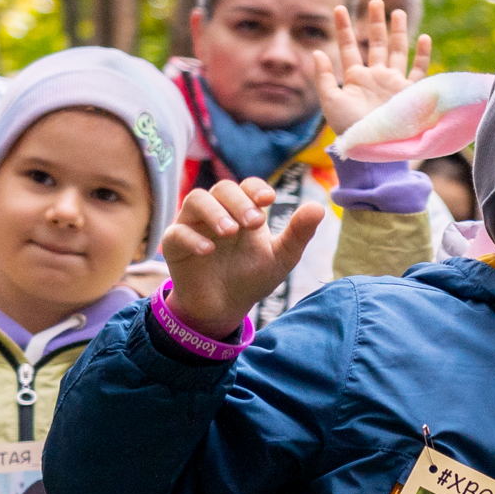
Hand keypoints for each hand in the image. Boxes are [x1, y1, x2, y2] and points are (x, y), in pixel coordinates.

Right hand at [163, 178, 327, 336]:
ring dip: (214, 211)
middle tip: (254, 223)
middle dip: (239, 202)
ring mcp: (194, 225)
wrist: (225, 307)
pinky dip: (192, 238)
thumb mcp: (281, 257)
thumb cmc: (253, 277)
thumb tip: (319, 207)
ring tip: (230, 231)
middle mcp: (218, 211)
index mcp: (244, 211)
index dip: (255, 188)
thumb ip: (298, 233)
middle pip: (222, 189)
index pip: (247, 186)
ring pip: (195, 200)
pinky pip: (177, 232)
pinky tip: (208, 250)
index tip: (269, 200)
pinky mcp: (175, 244)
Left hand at [310, 0, 431, 136]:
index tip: (338, 8)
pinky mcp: (410, 92)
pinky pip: (418, 70)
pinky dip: (422, 55)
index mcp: (355, 78)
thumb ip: (322, 77)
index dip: (343, 28)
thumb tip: (317, 51)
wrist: (374, 148)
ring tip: (397, 12)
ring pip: (397, 51)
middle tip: (375, 1)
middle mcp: (375, 77)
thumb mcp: (330, 102)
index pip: (348, 47)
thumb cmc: (351, 129)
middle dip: (375, 22)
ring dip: (398, 32)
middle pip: (375, 43)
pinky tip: (423, 38)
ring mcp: (394, 83)